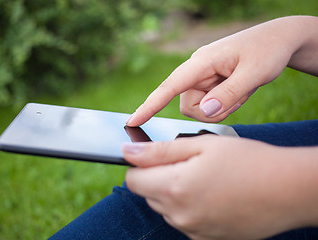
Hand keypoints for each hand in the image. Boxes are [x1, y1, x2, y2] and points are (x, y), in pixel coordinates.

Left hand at [123, 136, 317, 239]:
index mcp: (173, 188)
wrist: (287, 190)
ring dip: (174, 191)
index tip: (156, 157)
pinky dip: (189, 206)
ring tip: (204, 178)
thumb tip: (127, 152)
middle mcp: (179, 215)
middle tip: (188, 163)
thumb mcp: (200, 146)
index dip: (141, 165)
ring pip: (165, 208)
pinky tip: (212, 194)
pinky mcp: (206, 238)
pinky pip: (184, 220)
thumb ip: (159, 151)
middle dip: (158, 177)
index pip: (133, 180)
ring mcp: (193, 230)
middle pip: (148, 194)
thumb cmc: (247, 161)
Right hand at [126, 16, 317, 125]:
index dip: (150, 105)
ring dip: (221, 107)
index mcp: (202, 62)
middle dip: (212, 110)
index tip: (132, 120)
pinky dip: (225, 104)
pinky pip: (209, 105)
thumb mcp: (255, 73)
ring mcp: (202, 77)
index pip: (170, 86)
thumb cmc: (267, 51)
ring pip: (199, 108)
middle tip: (238, 97)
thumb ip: (229, 93)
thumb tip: (204, 111)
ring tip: (242, 90)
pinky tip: (239, 91)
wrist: (278, 40)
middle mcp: (197, 70)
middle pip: (188, 105)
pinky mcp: (209, 83)